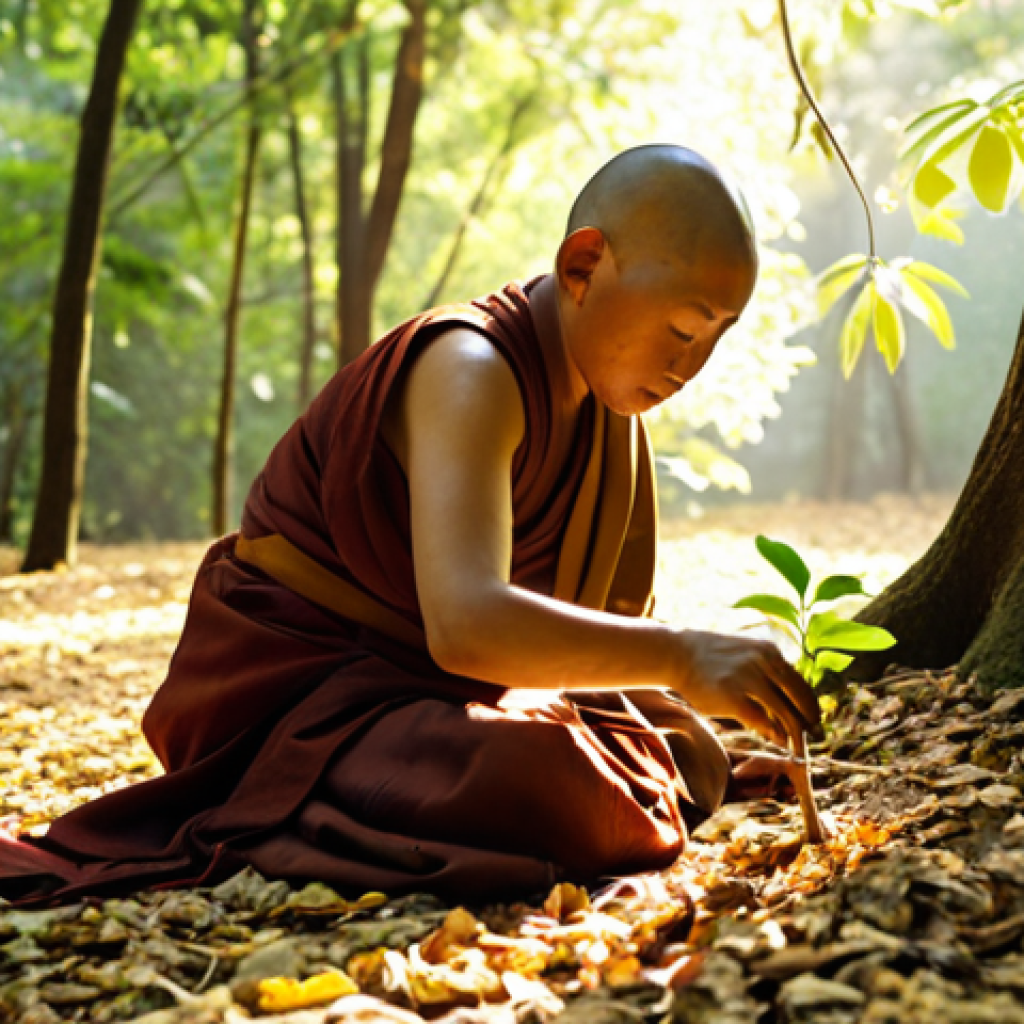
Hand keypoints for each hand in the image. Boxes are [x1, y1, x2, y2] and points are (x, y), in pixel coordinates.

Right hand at [672, 630, 822, 746]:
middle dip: (808, 722)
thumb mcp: (746, 654)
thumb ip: (768, 672)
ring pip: (784, 712)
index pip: (800, 683)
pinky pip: (762, 721)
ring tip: (795, 745)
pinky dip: (772, 733)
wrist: (677, 654)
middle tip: (812, 736)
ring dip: (793, 733)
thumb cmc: (711, 658)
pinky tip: (775, 739)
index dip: (811, 705)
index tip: (814, 721)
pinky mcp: (733, 697)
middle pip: (798, 699)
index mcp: (769, 651)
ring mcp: (748, 679)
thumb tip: (791, 701)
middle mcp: (763, 662)